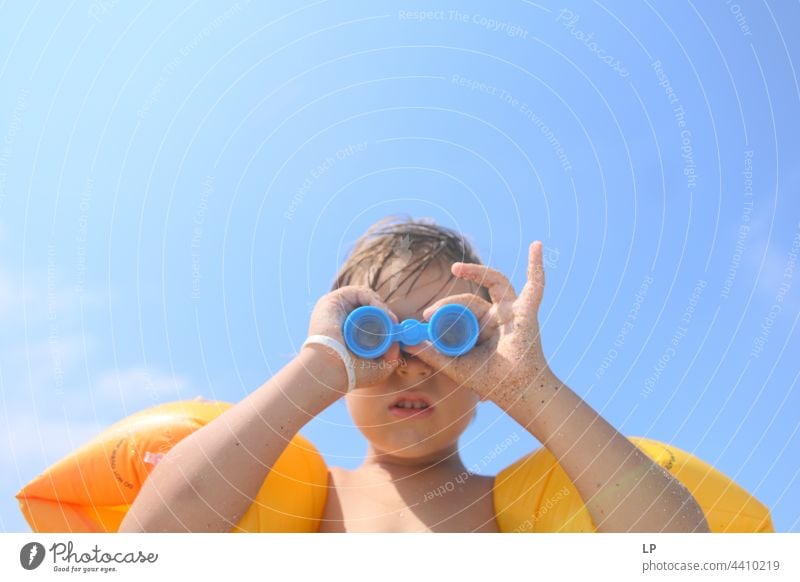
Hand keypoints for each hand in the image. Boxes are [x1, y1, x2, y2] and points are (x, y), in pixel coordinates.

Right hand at [303, 285, 402, 391]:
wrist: (333, 370)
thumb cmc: (350, 374)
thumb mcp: (378, 368)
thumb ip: (391, 357)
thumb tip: (397, 343)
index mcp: (347, 332)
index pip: (369, 316)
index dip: (384, 319)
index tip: (396, 327)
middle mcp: (340, 318)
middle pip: (367, 305)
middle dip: (384, 312)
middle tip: (394, 322)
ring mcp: (336, 309)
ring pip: (364, 297)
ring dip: (380, 307)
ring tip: (388, 320)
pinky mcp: (332, 301)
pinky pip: (358, 292)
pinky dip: (373, 300)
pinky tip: (380, 312)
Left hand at [403, 241, 553, 406]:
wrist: (515, 392)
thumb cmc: (489, 381)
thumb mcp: (453, 365)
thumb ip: (430, 353)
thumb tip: (404, 340)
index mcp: (481, 327)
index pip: (459, 310)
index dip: (441, 311)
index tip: (423, 318)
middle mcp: (496, 316)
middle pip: (470, 299)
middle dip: (449, 304)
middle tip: (429, 314)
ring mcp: (512, 312)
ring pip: (494, 283)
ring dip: (477, 273)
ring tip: (456, 268)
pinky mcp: (527, 312)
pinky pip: (536, 286)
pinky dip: (537, 266)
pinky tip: (536, 247)